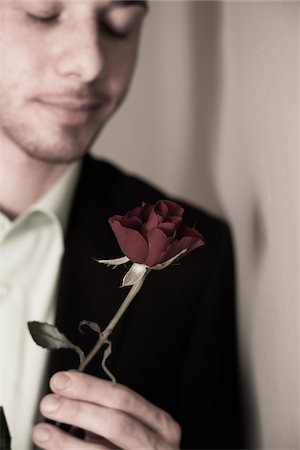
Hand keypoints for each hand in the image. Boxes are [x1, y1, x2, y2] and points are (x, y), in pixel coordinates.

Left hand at [32, 371, 180, 448]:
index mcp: (161, 424)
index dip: (91, 388)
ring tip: (41, 431)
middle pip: (117, 424)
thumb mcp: (133, 426)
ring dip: (66, 442)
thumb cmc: (139, 448)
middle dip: (79, 411)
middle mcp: (158, 446)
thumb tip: (69, 385)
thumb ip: (106, 408)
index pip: (124, 399)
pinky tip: (54, 449)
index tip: (62, 380)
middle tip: (50, 402)